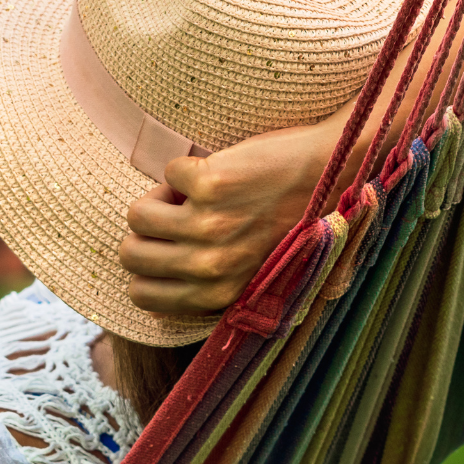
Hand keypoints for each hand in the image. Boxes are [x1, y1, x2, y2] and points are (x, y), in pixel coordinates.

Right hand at [117, 121, 336, 315]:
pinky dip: (187, 168)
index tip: (170, 246)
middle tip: (178, 215)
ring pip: (138, 215)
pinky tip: (219, 172)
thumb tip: (149, 287)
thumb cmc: (294, 223)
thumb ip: (208, 286)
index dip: (148, 266)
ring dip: (161, 197)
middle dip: (146, 231)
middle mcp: (211, 267)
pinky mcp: (210, 185)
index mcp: (218, 295)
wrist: (332, 174)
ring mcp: (209, 225)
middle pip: (130, 254)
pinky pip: (168, 173)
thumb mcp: (252, 273)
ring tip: (195, 194)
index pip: (141, 295)